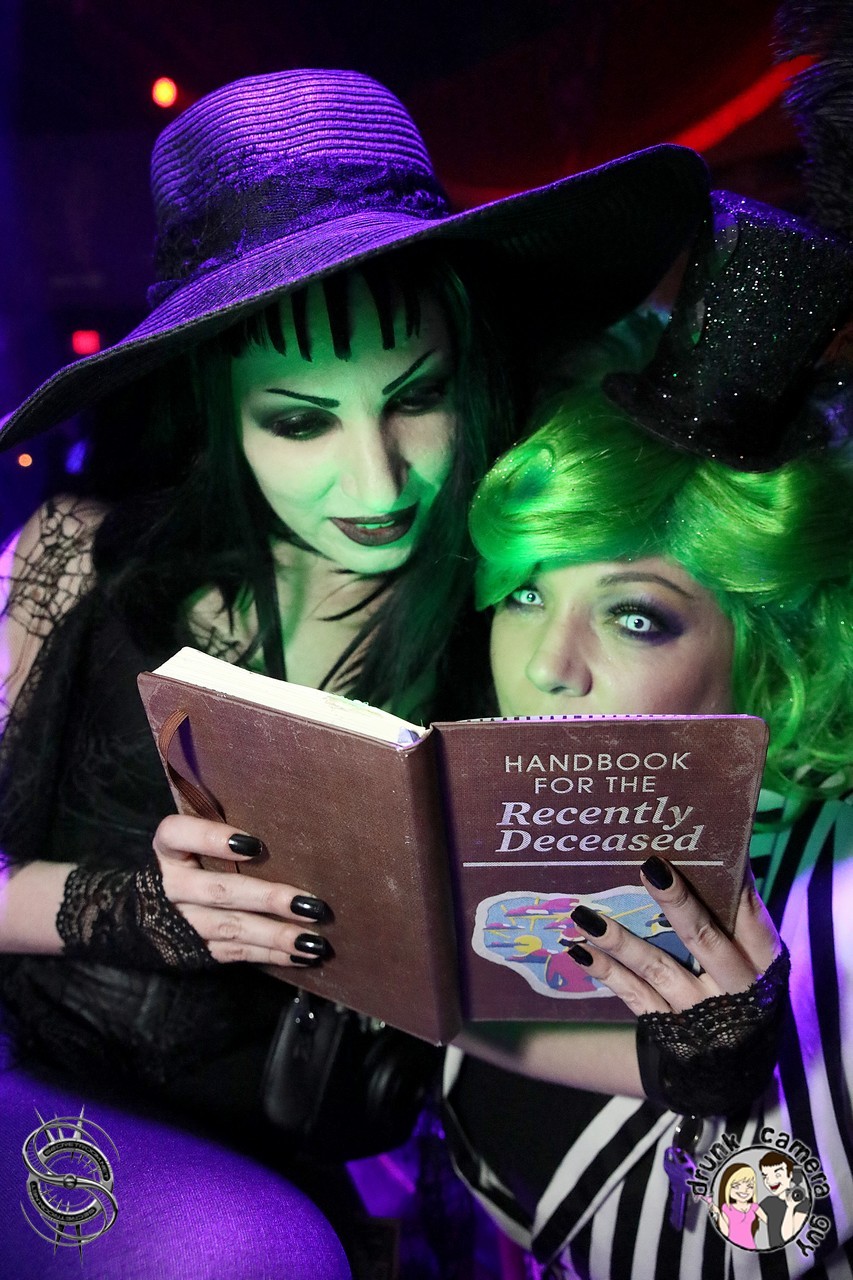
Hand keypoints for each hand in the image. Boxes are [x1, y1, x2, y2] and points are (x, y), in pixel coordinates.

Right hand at [154, 814, 331, 967]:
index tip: (254, 843)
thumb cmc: (186, 863)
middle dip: (267, 898)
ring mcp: (182, 923)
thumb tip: (279, 810)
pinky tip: (301, 954)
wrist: (142, 916)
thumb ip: (218, 825)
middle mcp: (170, 888)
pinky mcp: (195, 950)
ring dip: (276, 935)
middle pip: (219, 891)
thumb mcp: (189, 842)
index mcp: (168, 851)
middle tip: (310, 904)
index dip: (211, 838)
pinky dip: (270, 954)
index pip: (177, 835)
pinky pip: (236, 952)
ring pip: (231, 928)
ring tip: (313, 940)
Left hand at [566, 855, 781, 1014]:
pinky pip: (635, 997)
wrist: (734, 1069)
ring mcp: (700, 1012)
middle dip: (676, 903)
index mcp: (763, 961)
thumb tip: (722, 857)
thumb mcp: (755, 960)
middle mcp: (735, 988)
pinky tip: (580, 952)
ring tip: (586, 915)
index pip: (751, 917)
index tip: (706, 851)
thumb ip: (738, 917)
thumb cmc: (741, 991)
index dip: (733, 884)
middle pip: (703, 939)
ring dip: (621, 941)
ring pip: (659, 968)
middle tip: (648, 867)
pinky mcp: (670, 1030)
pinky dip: (608, 974)